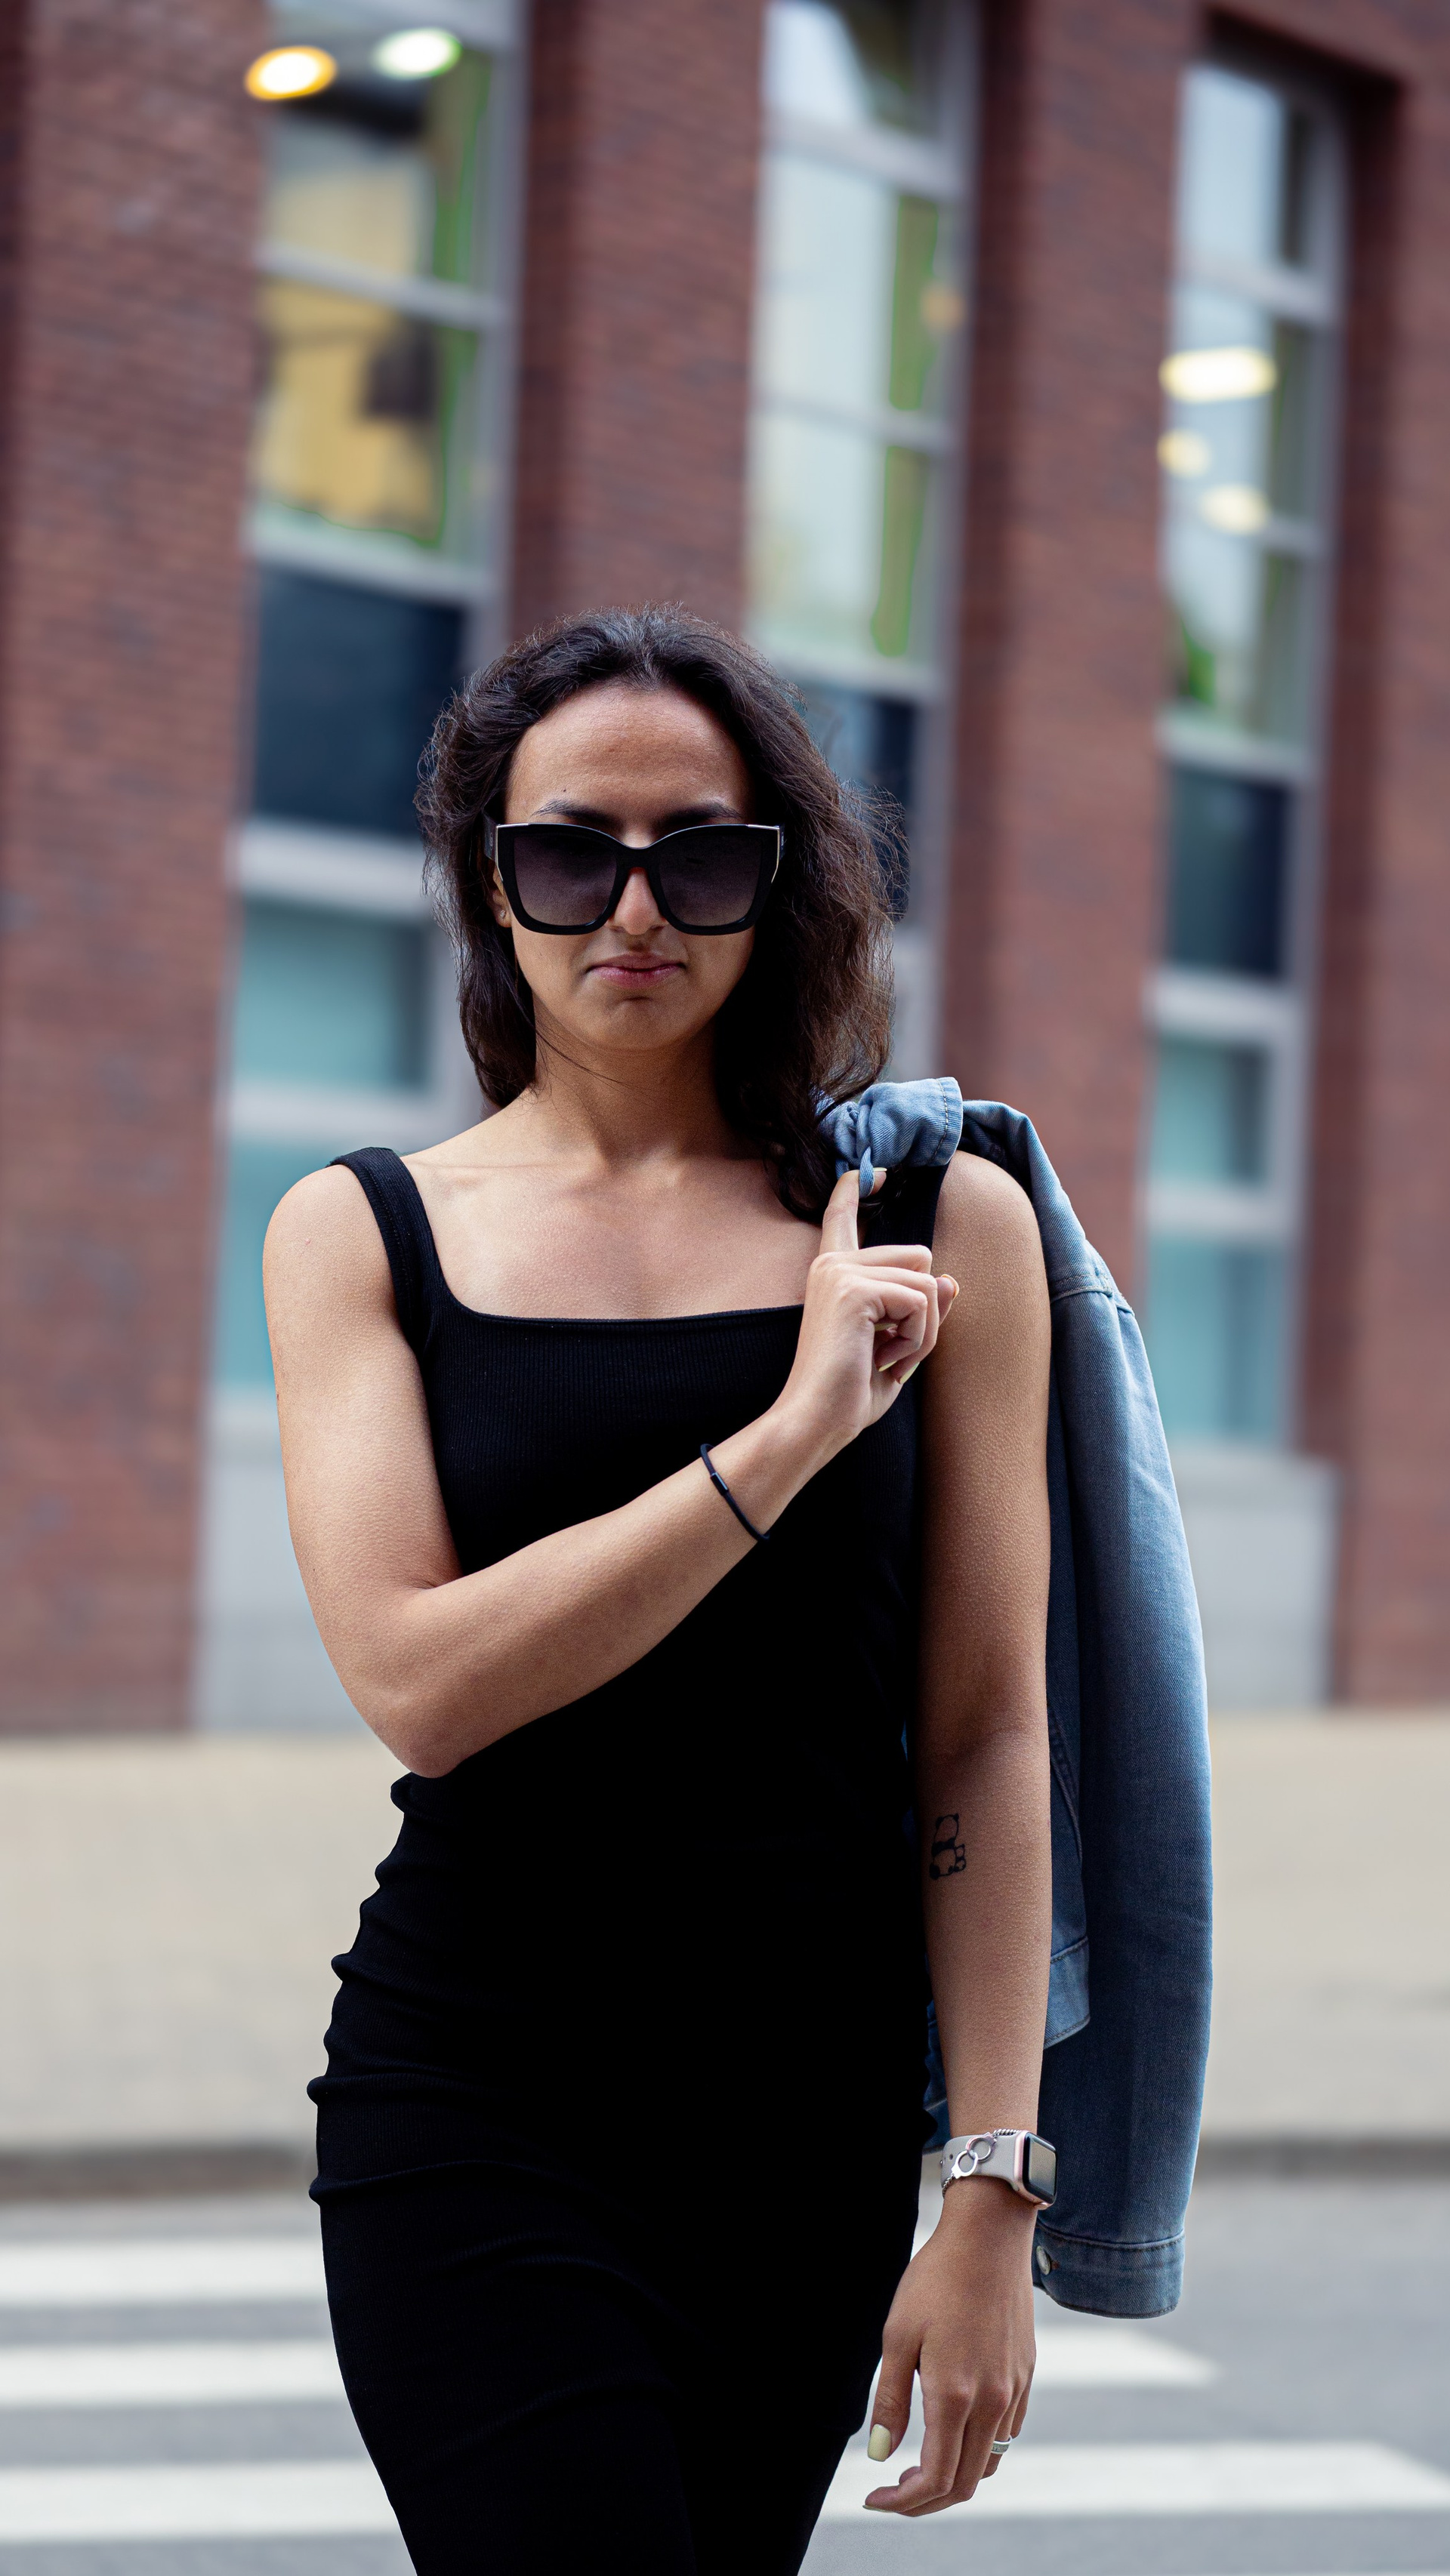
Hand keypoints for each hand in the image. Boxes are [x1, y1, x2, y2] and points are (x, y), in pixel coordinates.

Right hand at [773, 1169, 958, 1467]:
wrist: (815, 1421)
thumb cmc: (849, 1393)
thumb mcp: (898, 1347)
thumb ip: (922, 1311)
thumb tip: (950, 1279)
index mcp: (834, 1273)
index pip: (843, 1215)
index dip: (857, 1188)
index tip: (874, 1168)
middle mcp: (834, 1262)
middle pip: (922, 1257)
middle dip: (926, 1310)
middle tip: (892, 1350)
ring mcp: (841, 1271)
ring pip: (928, 1282)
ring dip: (924, 1331)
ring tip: (888, 1359)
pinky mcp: (854, 1288)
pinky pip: (922, 1301)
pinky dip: (918, 1338)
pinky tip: (887, 1359)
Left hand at [864, 2181, 1036, 2515]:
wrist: (990, 2236)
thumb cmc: (935, 2280)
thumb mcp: (897, 2336)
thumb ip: (890, 2400)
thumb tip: (881, 2455)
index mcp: (955, 2396)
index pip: (935, 2480)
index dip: (903, 2502)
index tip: (874, 2498)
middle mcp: (993, 2402)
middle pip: (965, 2483)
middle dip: (926, 2501)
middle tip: (893, 2491)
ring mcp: (1015, 2390)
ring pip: (989, 2462)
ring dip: (955, 2476)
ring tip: (919, 2463)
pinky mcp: (1026, 2375)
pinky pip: (1006, 2433)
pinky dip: (978, 2449)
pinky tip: (954, 2429)